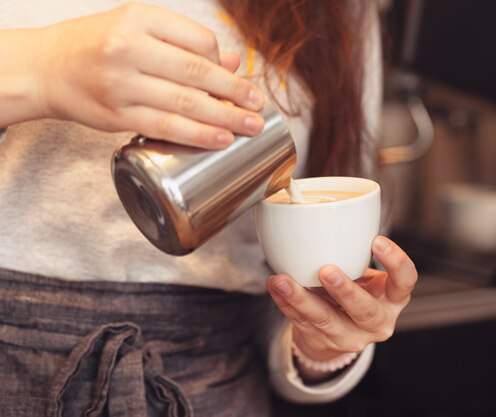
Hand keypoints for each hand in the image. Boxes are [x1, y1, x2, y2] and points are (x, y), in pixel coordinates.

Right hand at [34, 3, 264, 147]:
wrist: (46, 68)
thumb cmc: (96, 46)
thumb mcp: (137, 29)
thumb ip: (183, 43)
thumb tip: (232, 61)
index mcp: (139, 19)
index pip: (198, 40)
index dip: (222, 62)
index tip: (234, 78)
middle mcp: (130, 47)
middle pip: (197, 72)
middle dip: (235, 92)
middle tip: (258, 105)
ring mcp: (122, 83)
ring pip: (186, 103)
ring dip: (224, 117)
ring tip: (250, 126)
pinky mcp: (117, 115)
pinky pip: (167, 128)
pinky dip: (197, 135)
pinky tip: (220, 139)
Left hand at [267, 236, 417, 366]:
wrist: (340, 330)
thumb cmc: (357, 290)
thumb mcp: (365, 273)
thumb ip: (354, 252)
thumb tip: (324, 214)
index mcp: (393, 298)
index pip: (405, 281)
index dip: (396, 262)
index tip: (377, 240)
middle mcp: (377, 321)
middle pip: (366, 310)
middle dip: (345, 291)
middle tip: (327, 271)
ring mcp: (351, 336)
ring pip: (326, 321)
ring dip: (302, 299)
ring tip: (282, 281)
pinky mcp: (324, 342)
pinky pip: (302, 323)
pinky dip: (286, 304)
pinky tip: (276, 289)